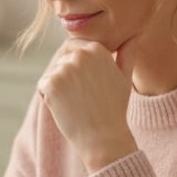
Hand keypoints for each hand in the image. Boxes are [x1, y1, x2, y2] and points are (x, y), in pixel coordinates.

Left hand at [37, 38, 138, 172]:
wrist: (104, 138)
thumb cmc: (115, 110)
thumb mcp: (125, 79)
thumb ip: (126, 56)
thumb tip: (133, 38)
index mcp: (97, 49)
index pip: (73, 47)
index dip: (76, 66)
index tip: (86, 85)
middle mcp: (80, 55)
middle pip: (62, 60)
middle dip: (67, 77)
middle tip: (83, 98)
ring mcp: (64, 68)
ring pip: (52, 74)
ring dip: (58, 89)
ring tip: (77, 104)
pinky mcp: (51, 83)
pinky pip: (43, 86)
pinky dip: (49, 98)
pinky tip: (67, 109)